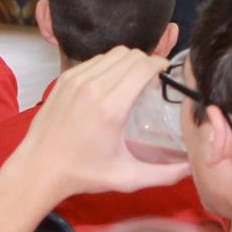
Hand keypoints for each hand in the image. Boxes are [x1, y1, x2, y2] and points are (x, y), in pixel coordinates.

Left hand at [7, 48, 191, 204]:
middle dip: (146, 62)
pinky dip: (108, 65)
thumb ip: (164, 174)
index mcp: (111, 106)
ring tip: (133, 79)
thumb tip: (191, 169)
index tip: (166, 72)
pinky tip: (111, 83)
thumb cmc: (83, 174)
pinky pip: (94, 60)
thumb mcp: (127, 177)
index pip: (143, 66)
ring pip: (112, 53)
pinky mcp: (64, 78)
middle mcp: (93, 86)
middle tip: (152, 77)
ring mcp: (76, 79)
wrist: (39, 168)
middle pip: (130, 55)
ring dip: (127, 61)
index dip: (160, 64)